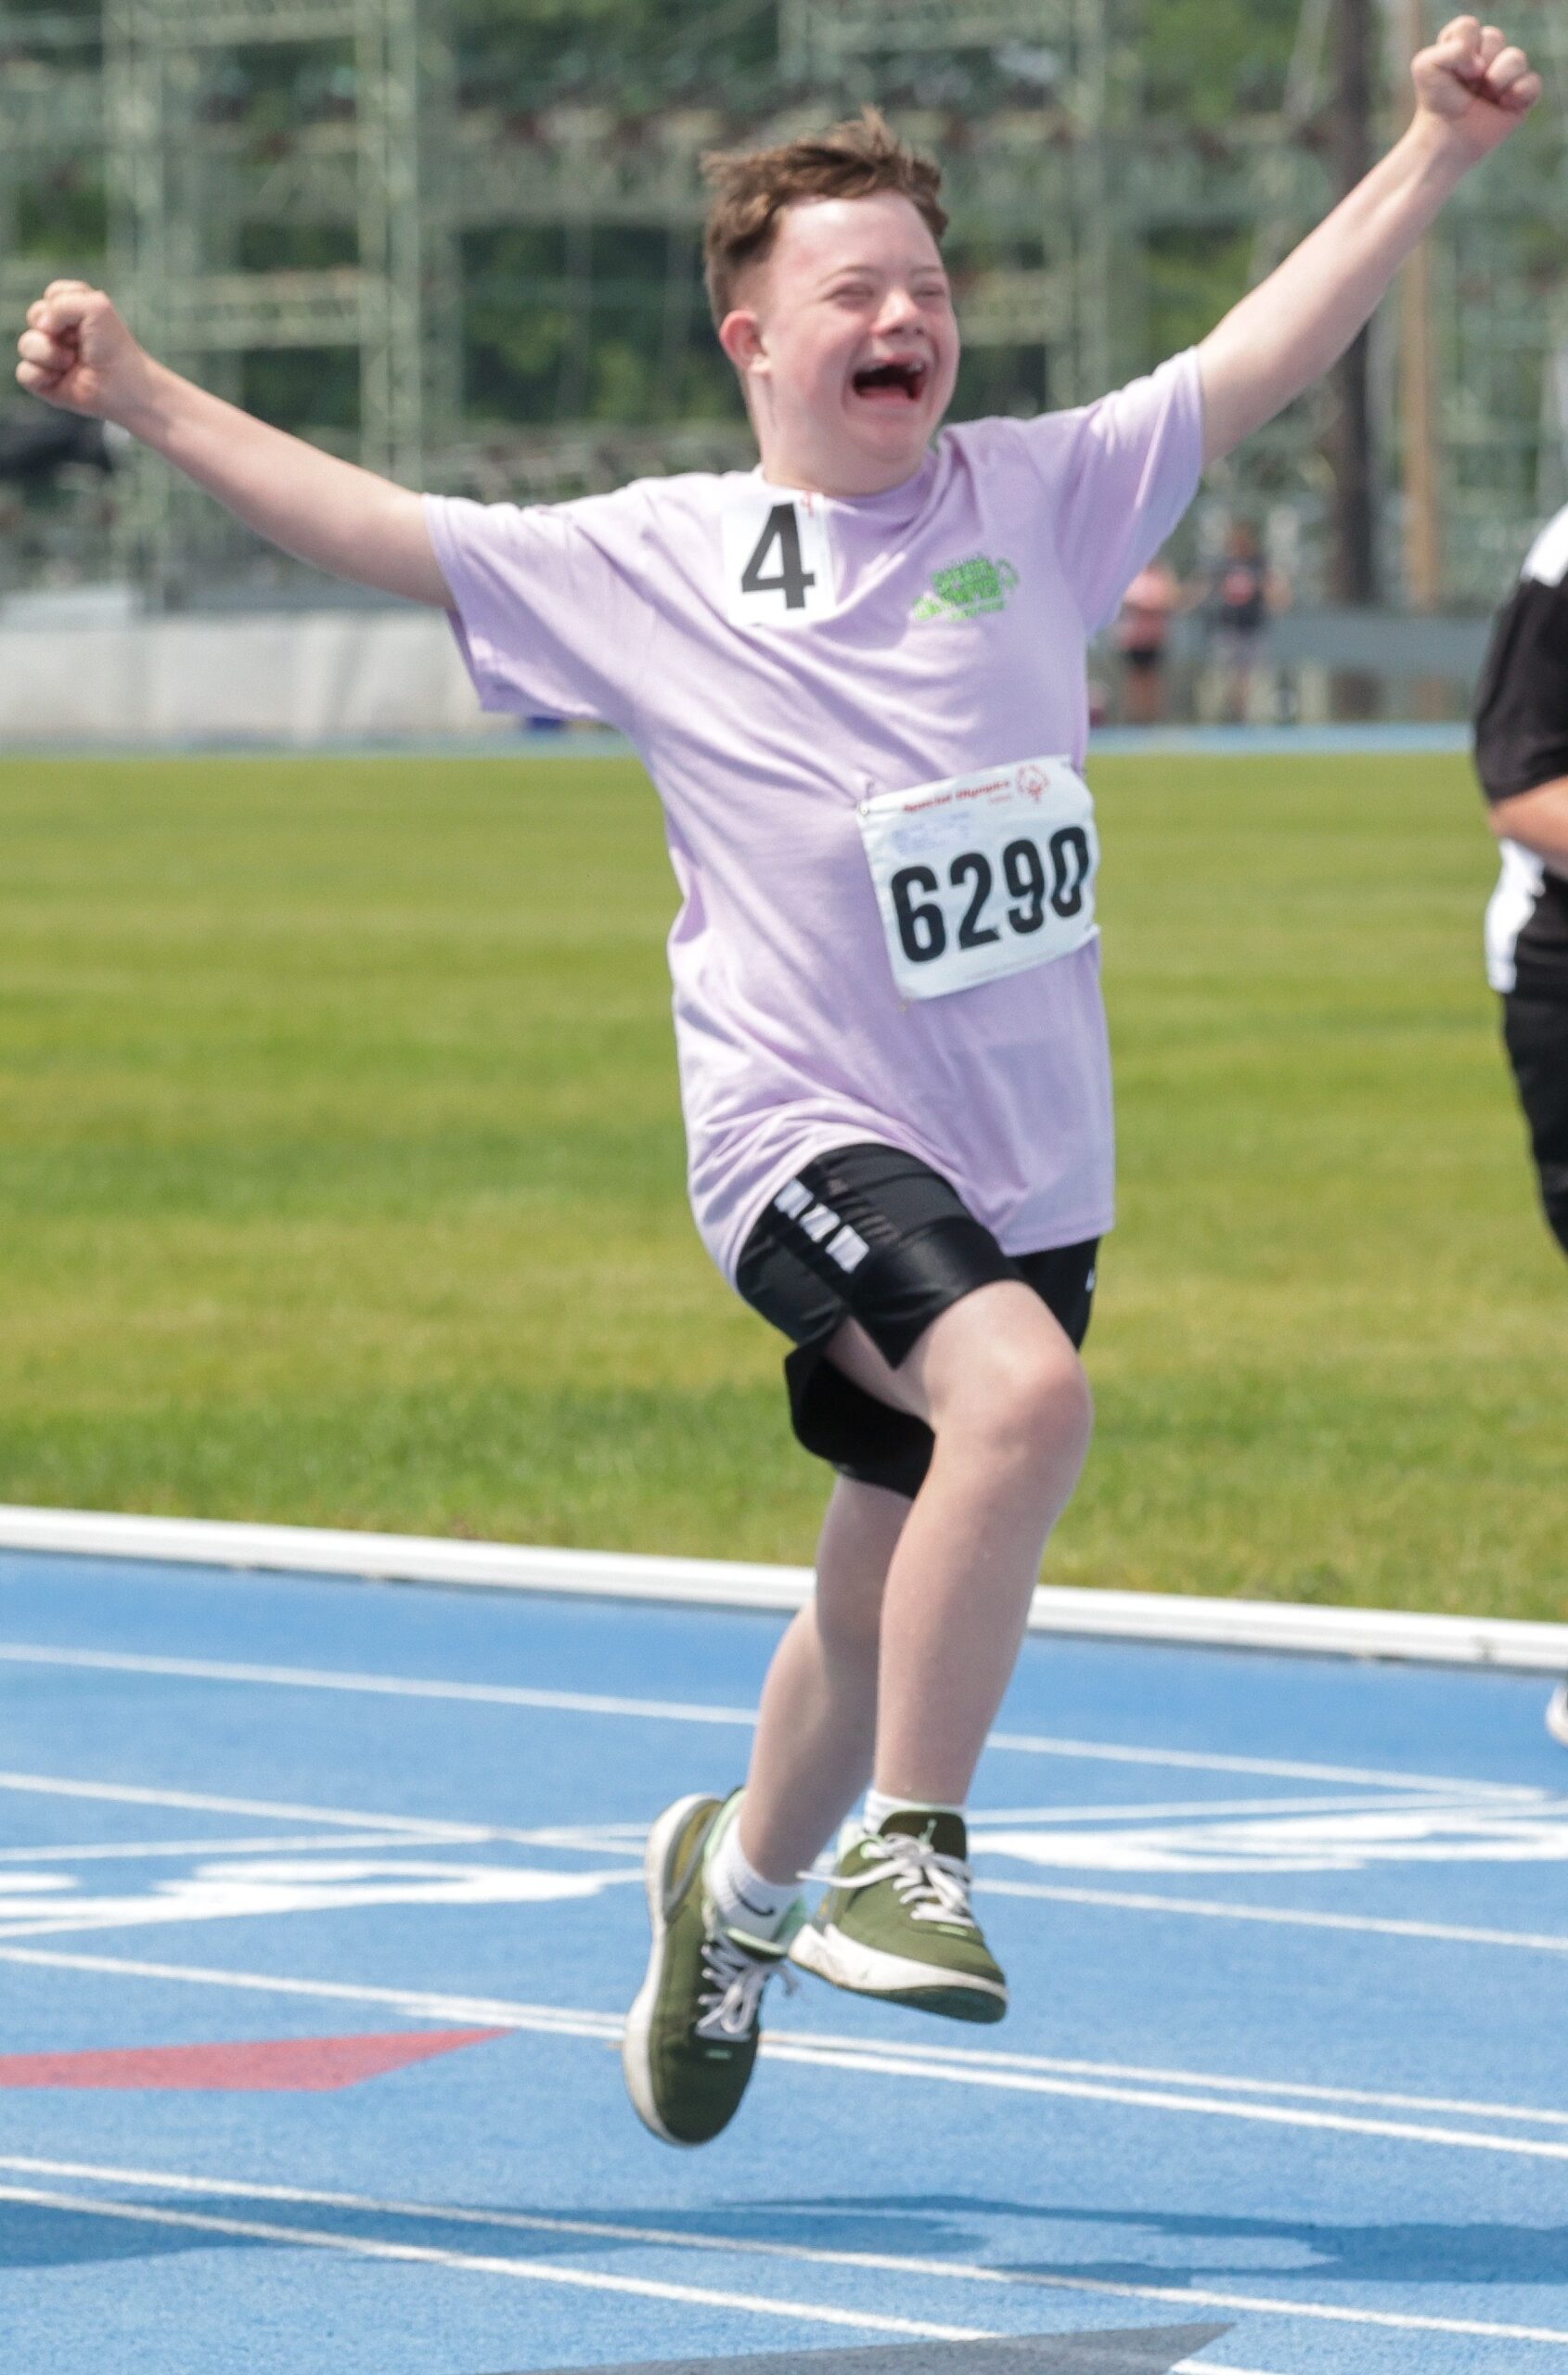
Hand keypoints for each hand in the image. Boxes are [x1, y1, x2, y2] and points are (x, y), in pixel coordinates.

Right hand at [15, 281, 152, 420]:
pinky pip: (24, 373)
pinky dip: (41, 376)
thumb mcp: (95, 307)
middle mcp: (58, 331)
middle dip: (53, 328)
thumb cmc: (113, 346)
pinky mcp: (44, 382)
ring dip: (49, 353)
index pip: (51, 295)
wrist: (122, 386)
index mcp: (72, 310)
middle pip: (34, 316)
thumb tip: (41, 327)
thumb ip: (62, 302)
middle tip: (78, 342)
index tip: (85, 320)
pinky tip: (60, 379)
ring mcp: (49, 357)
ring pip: (26, 344)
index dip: (63, 305)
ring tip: (71, 362)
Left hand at [1412, 17, 1540, 160]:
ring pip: (1516, 57)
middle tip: (1468, 85)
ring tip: (1485, 96)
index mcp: (1465, 43)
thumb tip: (1480, 64)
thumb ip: (1449, 50)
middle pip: (1494, 37)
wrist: (1445, 141)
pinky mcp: (1521, 95)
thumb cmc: (1435, 103)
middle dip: (1479, 63)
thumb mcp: (1426, 68)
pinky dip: (1518, 93)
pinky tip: (1503, 104)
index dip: (1461, 48)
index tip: (1452, 72)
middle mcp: (1488, 54)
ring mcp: (1507, 74)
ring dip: (1497, 78)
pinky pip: (1532, 83)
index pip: (1469, 27)